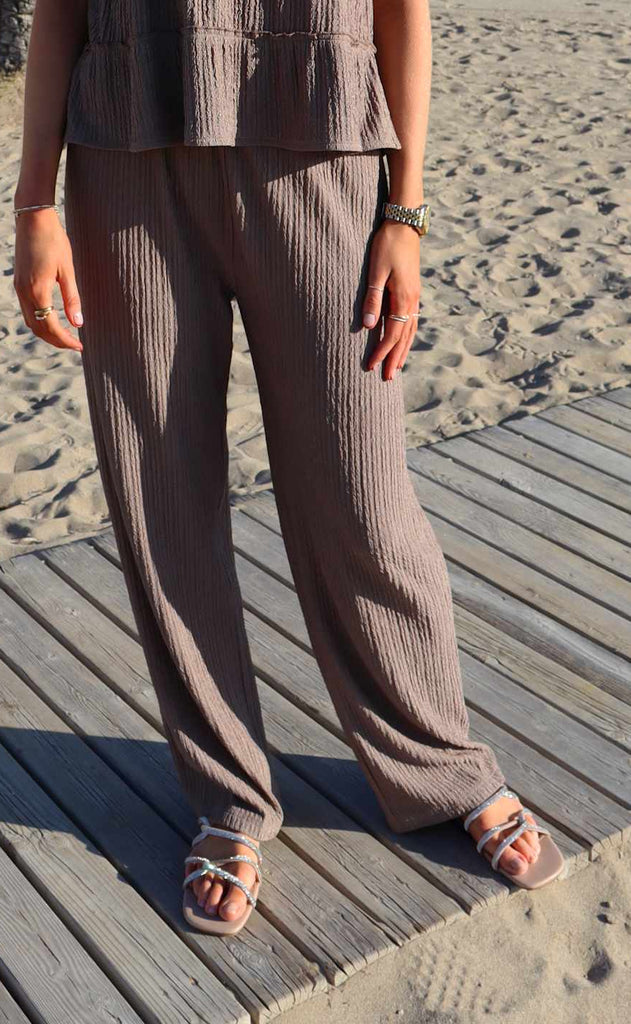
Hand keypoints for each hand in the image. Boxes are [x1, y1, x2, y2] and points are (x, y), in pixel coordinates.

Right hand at [13, 208, 82, 351]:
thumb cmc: (54, 241)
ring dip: (47, 332)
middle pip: (38, 328)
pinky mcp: (19, 282)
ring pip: (31, 320)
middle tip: (75, 344)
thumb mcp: (67, 270)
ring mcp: (19, 288)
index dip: (65, 340)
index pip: (51, 327)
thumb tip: (78, 323)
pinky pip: (27, 310)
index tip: (80, 346)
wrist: (33, 218)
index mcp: (37, 291)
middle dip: (56, 340)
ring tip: (66, 336)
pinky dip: (40, 320)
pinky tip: (53, 319)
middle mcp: (24, 292)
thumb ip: (72, 298)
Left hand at [361, 219, 420, 379]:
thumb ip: (372, 299)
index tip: (371, 366)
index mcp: (403, 298)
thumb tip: (369, 326)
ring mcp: (415, 297)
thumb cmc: (386, 245)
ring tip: (396, 367)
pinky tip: (404, 342)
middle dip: (394, 359)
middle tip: (387, 379)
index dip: (382, 352)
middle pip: (404, 338)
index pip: (392, 334)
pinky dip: (408, 336)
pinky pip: (412, 321)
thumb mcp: (376, 271)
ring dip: (403, 351)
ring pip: (410, 331)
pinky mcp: (413, 291)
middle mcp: (412, 301)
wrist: (404, 224)